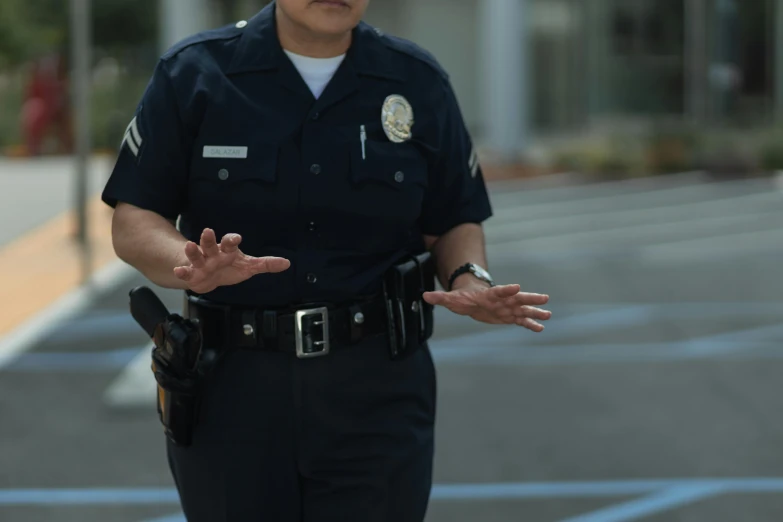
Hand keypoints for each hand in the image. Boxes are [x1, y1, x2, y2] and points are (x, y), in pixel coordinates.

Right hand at [173, 228, 289, 293]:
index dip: (232, 240)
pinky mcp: (192, 274)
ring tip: (189, 245)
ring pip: (196, 255)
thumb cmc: (230, 268)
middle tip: (208, 231)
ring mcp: (202, 263)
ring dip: (193, 250)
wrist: (210, 278)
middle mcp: (213, 254)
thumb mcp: (249, 266)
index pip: (230, 242)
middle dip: (209, 238)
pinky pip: (186, 272)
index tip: (237, 238)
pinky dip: (182, 271)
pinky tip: (179, 270)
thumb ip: (265, 264)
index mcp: (227, 251)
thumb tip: (287, 263)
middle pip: (210, 244)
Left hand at [422, 281, 550, 331]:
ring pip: (523, 310)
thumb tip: (425, 296)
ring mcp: (507, 308)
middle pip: (517, 299)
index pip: (499, 291)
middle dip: (530, 298)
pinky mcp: (508, 317)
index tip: (517, 287)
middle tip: (544, 297)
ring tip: (548, 315)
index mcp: (489, 295)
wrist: (471, 299)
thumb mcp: (451, 299)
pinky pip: (521, 321)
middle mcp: (502, 300)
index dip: (507, 290)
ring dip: (535, 312)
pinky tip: (540, 328)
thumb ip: (440, 298)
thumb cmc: (462, 298)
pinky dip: (530, 325)